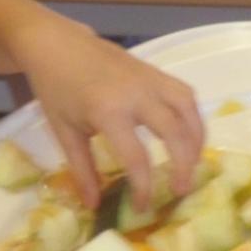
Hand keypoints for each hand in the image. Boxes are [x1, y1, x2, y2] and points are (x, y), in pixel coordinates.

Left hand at [14, 23, 203, 211]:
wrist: (55, 44)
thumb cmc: (55, 88)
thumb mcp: (64, 131)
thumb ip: (82, 169)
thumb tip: (94, 206)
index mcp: (109, 112)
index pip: (137, 158)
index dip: (144, 187)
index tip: (144, 207)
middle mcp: (136, 94)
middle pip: (175, 133)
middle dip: (183, 166)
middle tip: (181, 190)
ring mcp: (149, 79)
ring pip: (188, 110)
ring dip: (196, 140)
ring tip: (192, 164)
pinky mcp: (154, 70)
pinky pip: (185, 94)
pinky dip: (193, 116)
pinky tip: (188, 134)